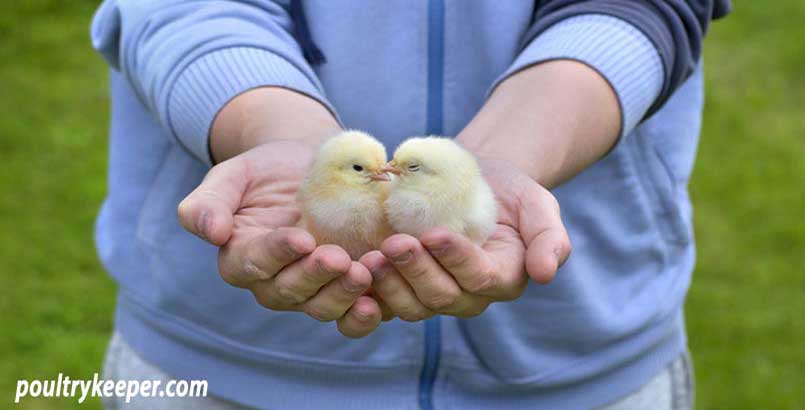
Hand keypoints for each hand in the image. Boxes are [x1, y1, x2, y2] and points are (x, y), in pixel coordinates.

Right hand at [178, 140, 381, 336]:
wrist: (311, 166)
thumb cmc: (267, 171)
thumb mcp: (234, 175)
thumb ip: (209, 201)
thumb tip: (209, 231)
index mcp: (241, 257)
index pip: (252, 263)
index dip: (276, 254)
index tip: (302, 239)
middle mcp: (274, 282)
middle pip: (289, 291)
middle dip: (314, 276)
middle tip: (338, 258)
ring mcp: (311, 289)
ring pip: (321, 306)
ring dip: (341, 295)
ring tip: (364, 273)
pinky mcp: (343, 289)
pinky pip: (350, 313)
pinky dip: (363, 315)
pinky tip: (378, 303)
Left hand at [360, 159, 570, 320]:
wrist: (470, 180)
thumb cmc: (507, 191)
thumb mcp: (538, 204)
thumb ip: (549, 237)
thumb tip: (545, 273)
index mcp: (502, 277)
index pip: (481, 277)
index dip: (457, 260)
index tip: (433, 234)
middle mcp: (468, 294)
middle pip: (442, 296)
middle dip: (417, 272)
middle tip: (394, 244)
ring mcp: (433, 293)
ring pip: (412, 305)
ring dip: (389, 285)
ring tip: (370, 258)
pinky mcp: (404, 287)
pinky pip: (387, 301)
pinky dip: (370, 291)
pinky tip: (354, 270)